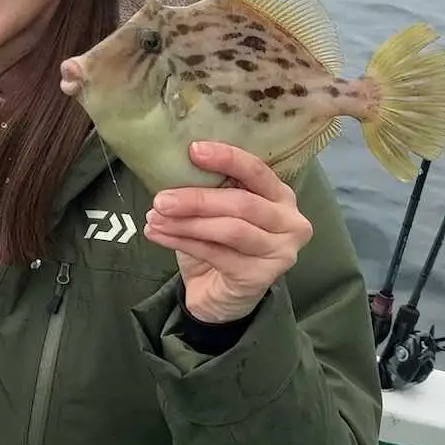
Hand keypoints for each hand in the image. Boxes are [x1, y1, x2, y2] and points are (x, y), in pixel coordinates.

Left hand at [144, 141, 313, 323]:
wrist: (220, 295)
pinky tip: (158, 235)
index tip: (193, 150)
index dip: (227, 158)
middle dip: (197, 199)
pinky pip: (217, 254)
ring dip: (187, 222)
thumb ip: (209, 189)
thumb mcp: (216, 210)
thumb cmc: (219, 243)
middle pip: (242, 203)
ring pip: (230, 230)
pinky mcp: (260, 277)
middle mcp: (290, 221)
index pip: (257, 171)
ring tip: (155, 217)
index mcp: (280, 195)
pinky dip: (183, 242)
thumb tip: (170, 167)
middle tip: (161, 199)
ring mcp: (280, 251)